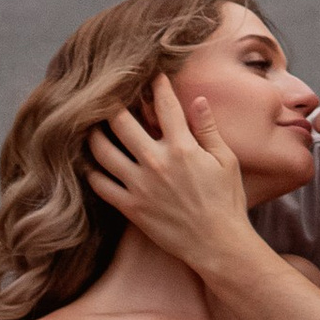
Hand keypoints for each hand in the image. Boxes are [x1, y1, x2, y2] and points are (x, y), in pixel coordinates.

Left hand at [86, 74, 256, 270]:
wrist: (218, 244)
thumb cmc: (227, 201)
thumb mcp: (226, 161)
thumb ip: (208, 129)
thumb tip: (197, 99)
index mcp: (182, 147)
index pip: (164, 105)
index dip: (156, 85)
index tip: (150, 75)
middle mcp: (156, 162)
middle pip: (121, 121)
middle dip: (113, 103)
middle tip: (108, 95)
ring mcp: (140, 185)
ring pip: (102, 151)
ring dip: (94, 134)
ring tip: (92, 125)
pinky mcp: (131, 207)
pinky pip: (100, 185)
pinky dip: (92, 171)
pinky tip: (92, 163)